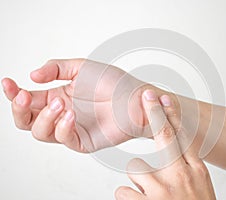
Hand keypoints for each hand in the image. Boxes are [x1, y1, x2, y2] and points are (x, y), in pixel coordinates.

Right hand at [2, 59, 148, 151]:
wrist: (135, 98)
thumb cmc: (114, 83)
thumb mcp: (82, 67)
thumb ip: (56, 68)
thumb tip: (32, 76)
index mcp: (58, 96)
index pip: (28, 99)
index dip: (13, 92)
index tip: (7, 82)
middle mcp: (61, 114)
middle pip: (26, 120)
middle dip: (19, 108)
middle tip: (25, 95)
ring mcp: (70, 128)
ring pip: (39, 132)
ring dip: (43, 117)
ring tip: (60, 103)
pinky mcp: (82, 141)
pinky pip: (62, 139)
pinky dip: (61, 127)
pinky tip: (70, 114)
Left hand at [115, 90, 215, 199]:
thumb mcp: (200, 186)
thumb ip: (187, 167)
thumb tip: (173, 151)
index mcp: (195, 172)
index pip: (184, 137)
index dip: (173, 114)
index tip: (164, 98)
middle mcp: (180, 176)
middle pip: (165, 137)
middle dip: (154, 114)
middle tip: (147, 95)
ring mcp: (162, 191)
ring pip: (135, 168)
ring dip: (138, 180)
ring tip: (149, 194)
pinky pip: (123, 191)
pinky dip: (129, 197)